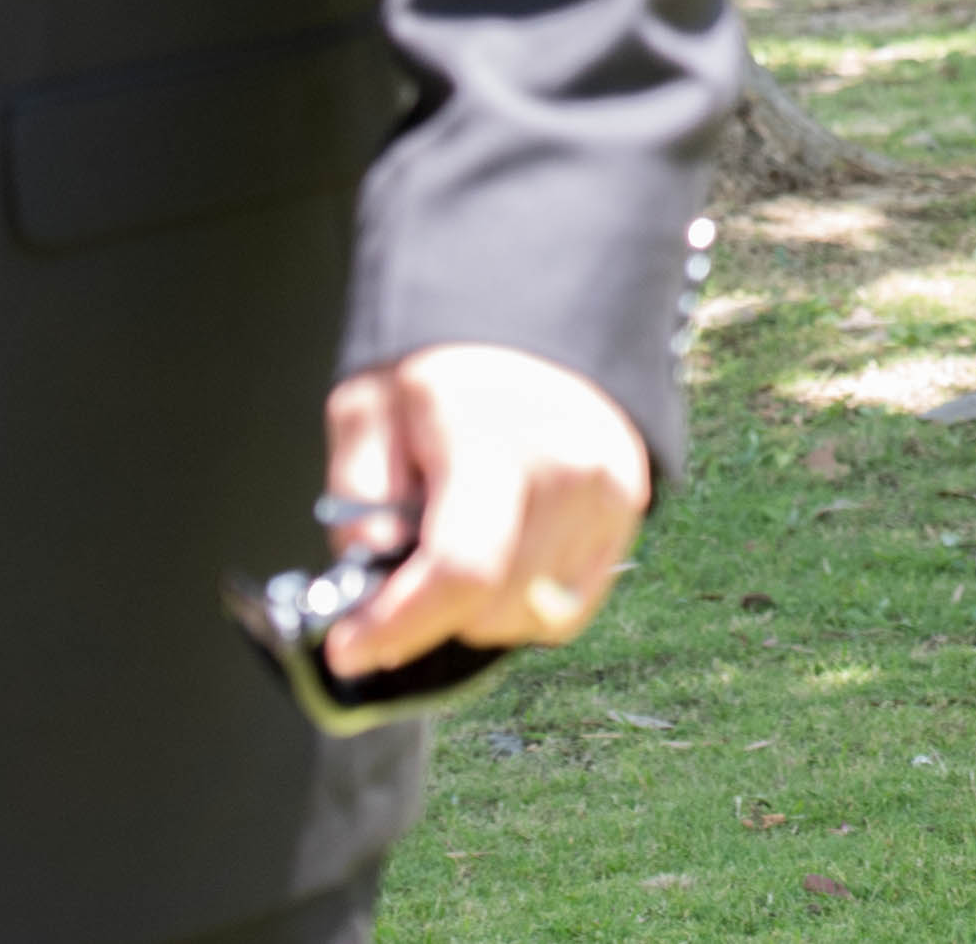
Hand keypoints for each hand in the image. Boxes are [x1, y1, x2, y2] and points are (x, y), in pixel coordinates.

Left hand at [318, 341, 654, 678]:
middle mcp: (566, 469)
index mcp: (492, 439)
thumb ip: (357, 501)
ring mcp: (607, 492)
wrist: (533, 326)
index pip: (460, 570)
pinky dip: (522, 602)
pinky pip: (565, 609)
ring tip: (459, 541)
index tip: (348, 649)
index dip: (398, 627)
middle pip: (491, 609)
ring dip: (477, 609)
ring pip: (527, 619)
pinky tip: (501, 551)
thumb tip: (370, 588)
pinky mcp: (627, 509)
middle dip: (430, 611)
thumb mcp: (366, 411)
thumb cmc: (441, 373)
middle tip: (404, 568)